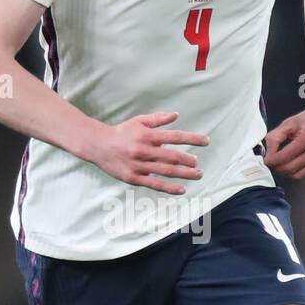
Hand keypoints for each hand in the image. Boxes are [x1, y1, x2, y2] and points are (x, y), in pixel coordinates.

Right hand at [87, 111, 209, 193]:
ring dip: (184, 174)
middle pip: (172, 156)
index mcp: (148, 135)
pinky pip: (154, 184)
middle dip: (189, 161)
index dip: (192, 139)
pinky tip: (182, 189)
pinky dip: (169, 188)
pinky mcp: (133, 178)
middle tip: (198, 164)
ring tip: (198, 175)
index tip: (206, 141)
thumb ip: (158, 119)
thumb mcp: (139, 122)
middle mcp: (144, 150)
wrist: (98, 145)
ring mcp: (139, 165)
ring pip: (166, 171)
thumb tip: (176, 115)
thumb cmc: (122, 132)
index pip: (175, 137)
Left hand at [263, 103, 304, 179]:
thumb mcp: (289, 123)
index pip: (283, 158)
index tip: (266, 158)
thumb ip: (274, 137)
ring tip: (281, 161)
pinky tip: (295, 160)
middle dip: (276, 167)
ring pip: (297, 175)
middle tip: (271, 161)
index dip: (270, 161)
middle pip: (289, 169)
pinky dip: (297, 170)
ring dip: (285, 171)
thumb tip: (267, 155)